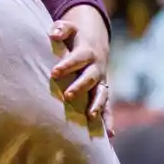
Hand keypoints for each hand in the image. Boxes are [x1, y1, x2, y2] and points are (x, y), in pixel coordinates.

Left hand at [50, 6, 111, 130]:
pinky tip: (110, 136)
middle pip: (90, 78)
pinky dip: (109, 121)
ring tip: (91, 116)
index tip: (54, 73)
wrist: (94, 42)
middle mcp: (96, 68)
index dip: (67, 65)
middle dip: (80, 86)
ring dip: (97, 105)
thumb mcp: (69, 28)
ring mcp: (101, 81)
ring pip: (102, 94)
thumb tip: (53, 33)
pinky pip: (108, 107)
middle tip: (67, 95)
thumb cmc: (75, 37)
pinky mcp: (102, 92)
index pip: (77, 58)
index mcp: (87, 52)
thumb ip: (61, 28)